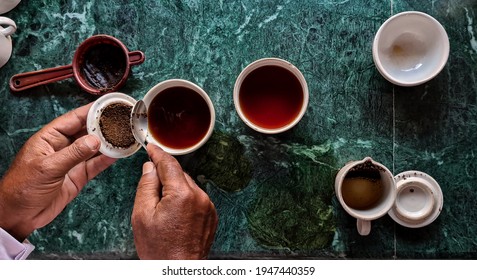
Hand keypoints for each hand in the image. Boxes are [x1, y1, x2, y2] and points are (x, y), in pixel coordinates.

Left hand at [0, 103, 116, 240]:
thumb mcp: (47, 168)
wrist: (19, 216)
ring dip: (107, 143)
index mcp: (49, 138)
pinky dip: (107, 159)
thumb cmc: (21, 189)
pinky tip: (117, 153)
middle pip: (86, 132)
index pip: (73, 119)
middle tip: (120, 121)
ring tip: (123, 135)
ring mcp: (71, 162)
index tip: (107, 106)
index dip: (90, 112)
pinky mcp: (78, 176)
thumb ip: (73, 154)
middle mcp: (61, 147)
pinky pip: (95, 165)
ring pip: (93, 148)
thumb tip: (94, 140)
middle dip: (103, 126)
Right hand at [132, 144, 217, 259]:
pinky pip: (196, 198)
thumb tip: (150, 167)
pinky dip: (185, 199)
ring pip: (188, 186)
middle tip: (150, 190)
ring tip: (162, 211)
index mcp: (182, 194)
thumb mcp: (142, 215)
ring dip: (175, 189)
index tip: (151, 147)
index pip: (169, 164)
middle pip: (179, 175)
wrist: (177, 271)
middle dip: (164, 176)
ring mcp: (208, 207)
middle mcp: (200, 197)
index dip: (158, 153)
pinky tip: (174, 216)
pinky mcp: (211, 215)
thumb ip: (147, 186)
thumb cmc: (159, 249)